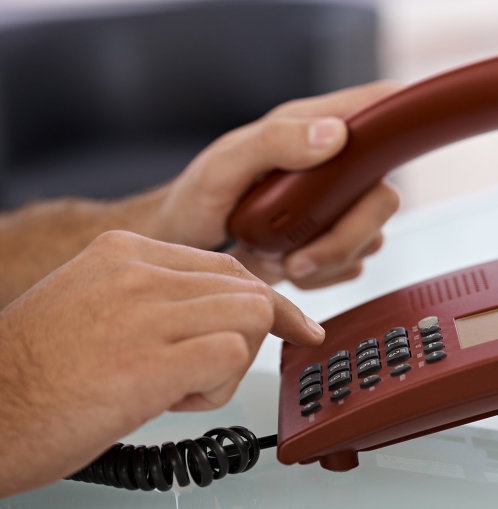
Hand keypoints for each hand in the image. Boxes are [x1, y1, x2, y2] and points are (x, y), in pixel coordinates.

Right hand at [0, 230, 323, 496]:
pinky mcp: (152, 360)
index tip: (293, 325)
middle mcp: (139, 272)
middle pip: (248, 291)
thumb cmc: (36, 373)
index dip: (265, 304)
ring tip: (177, 388)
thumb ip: (156, 296)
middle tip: (206, 374)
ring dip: (230, 365)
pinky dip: (218, 389)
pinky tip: (172, 401)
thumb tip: (222, 310)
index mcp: (125, 252)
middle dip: (246, 340)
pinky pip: (233, 356)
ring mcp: (146, 312)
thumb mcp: (93, 305)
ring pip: (251, 319)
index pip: (228, 267)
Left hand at [154, 81, 401, 287]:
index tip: (404, 137)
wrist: (183, 245)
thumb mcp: (223, 166)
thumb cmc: (197, 197)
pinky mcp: (333, 241)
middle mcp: (335, 165)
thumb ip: (274, 143)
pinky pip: (353, 266)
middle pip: (384, 197)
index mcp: (313, 127)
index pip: (379, 104)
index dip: (405, 112)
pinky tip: (285, 266)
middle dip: (346, 237)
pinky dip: (320, 276)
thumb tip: (335, 134)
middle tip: (296, 255)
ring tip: (276, 256)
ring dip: (324, 261)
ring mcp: (337, 206)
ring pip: (372, 239)